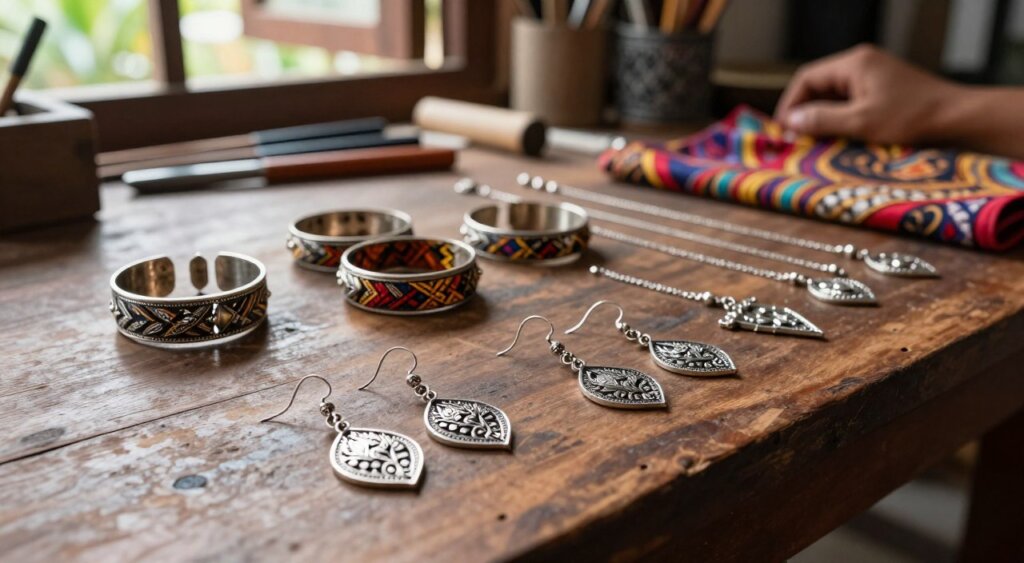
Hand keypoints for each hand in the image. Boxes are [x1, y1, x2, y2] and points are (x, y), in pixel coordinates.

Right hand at [774, 44, 960, 143]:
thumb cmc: (912, 118)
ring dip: (823, 119)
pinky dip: (841, 120)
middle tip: (796, 140)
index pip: (807, 78)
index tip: (783, 130)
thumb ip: (822, 120)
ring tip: (815, 143)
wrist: (959, 119)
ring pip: (835, 97)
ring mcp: (875, 77)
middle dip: (805, 113)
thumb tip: (789, 121)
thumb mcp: (861, 122)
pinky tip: (839, 140)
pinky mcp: (885, 91)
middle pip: (819, 87)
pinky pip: (852, 103)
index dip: (790, 104)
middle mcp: (862, 64)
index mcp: (854, 64)